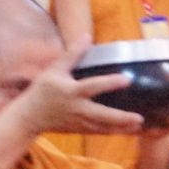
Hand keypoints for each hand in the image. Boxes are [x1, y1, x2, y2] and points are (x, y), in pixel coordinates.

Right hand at [11, 38, 145, 136]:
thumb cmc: (42, 91)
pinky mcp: (80, 130)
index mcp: (71, 92)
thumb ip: (72, 54)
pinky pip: (100, 133)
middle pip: (102, 115)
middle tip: (139, 118)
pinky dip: (115, 132)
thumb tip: (87, 36)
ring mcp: (79, 122)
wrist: (29, 117)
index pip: (93, 86)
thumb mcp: (54, 70)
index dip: (110, 83)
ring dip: (122, 128)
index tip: (127, 79)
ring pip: (103, 128)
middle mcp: (77, 109)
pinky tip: (130, 131)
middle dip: (120, 118)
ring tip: (140, 126)